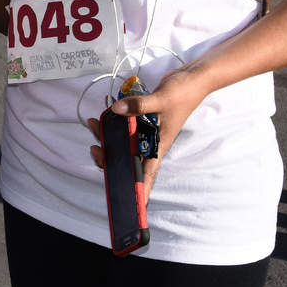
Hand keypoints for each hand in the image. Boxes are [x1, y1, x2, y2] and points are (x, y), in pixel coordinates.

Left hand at [87, 66, 210, 198]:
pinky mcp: (143, 117)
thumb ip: (138, 106)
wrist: (192, 79)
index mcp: (158, 146)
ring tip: (95, 124)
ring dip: (108, 135)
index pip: (147, 175)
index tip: (129, 206)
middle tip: (95, 148)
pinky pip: (125, 123)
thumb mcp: (161, 101)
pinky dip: (115, 119)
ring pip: (123, 139)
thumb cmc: (183, 95)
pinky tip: (106, 112)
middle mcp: (150, 141)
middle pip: (127, 157)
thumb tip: (116, 110)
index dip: (139, 192)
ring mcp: (146, 130)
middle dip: (109, 156)